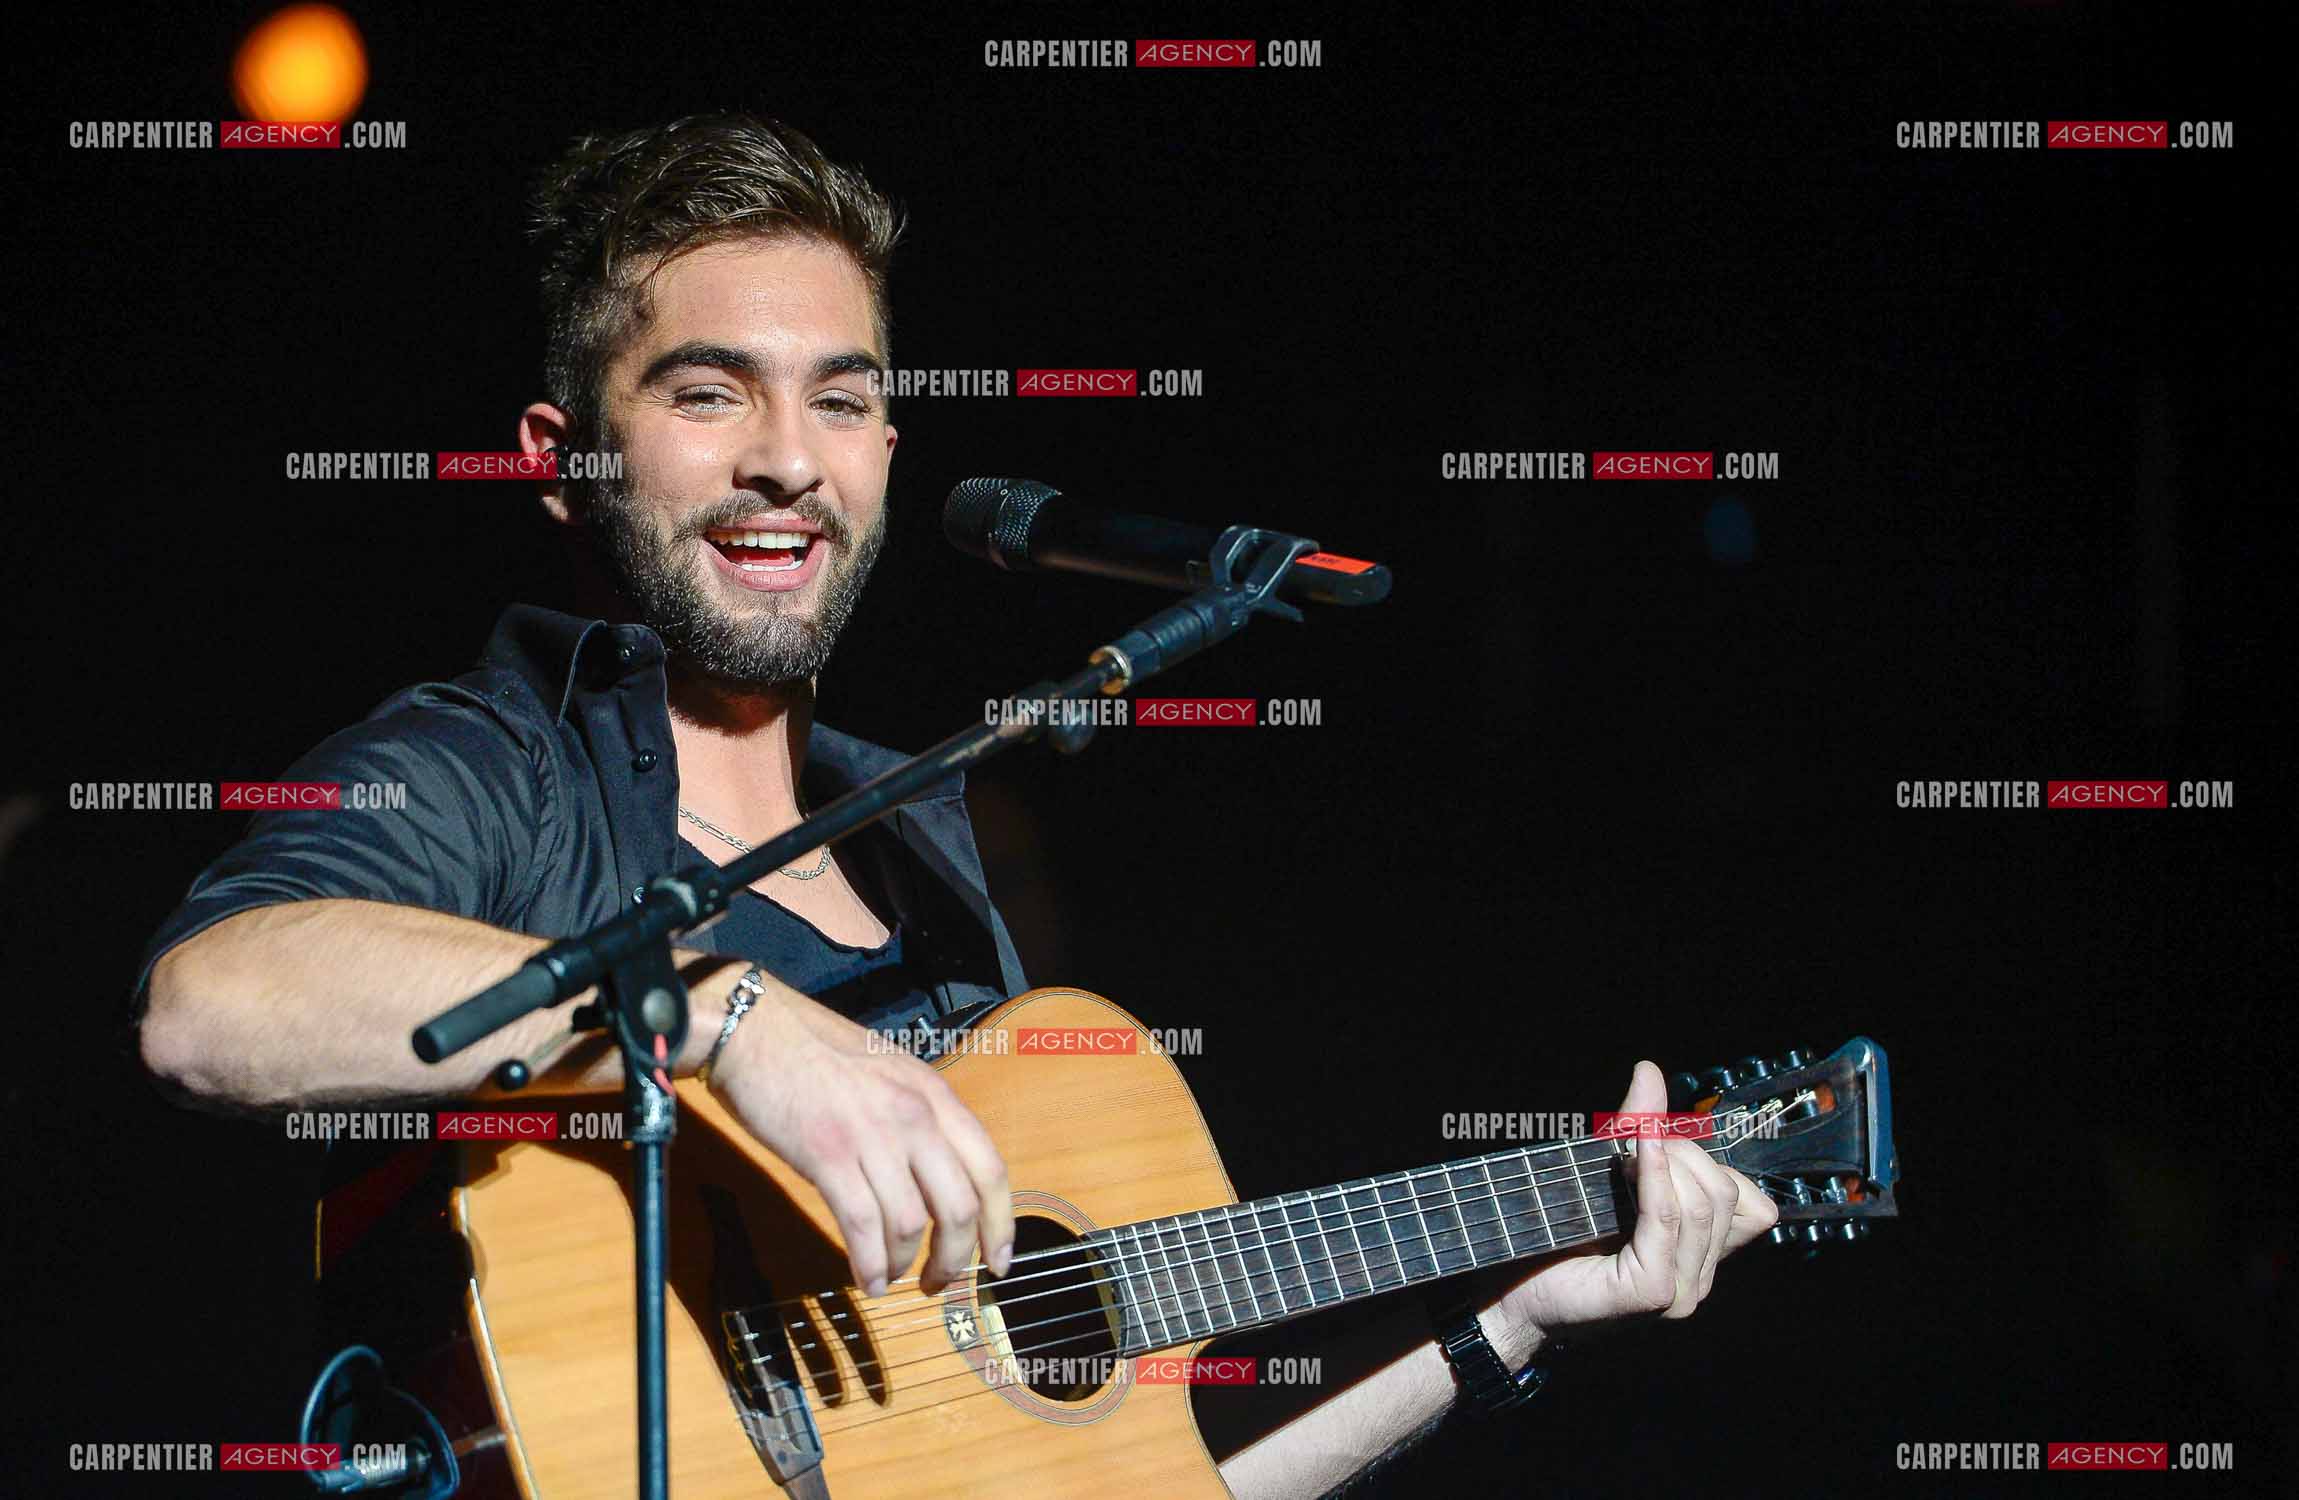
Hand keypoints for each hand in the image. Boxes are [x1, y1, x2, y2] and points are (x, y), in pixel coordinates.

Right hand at [709, 987, 1013, 1296]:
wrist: (757, 1031)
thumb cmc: (818, 1053)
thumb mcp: (890, 1074)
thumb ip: (921, 1119)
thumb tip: (940, 1181)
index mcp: (934, 1095)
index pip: (989, 1169)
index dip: (1000, 1224)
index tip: (997, 1261)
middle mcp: (914, 1115)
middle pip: (959, 1206)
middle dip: (954, 1258)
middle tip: (939, 1283)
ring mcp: (872, 1135)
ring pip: (911, 1223)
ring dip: (904, 1264)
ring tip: (891, 1279)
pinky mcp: (828, 1155)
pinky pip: (863, 1226)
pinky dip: (869, 1264)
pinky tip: (866, 1279)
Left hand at [1494, 1060, 1776, 1344]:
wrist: (1510, 1291)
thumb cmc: (1556, 1236)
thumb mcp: (1606, 1172)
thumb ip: (1636, 1126)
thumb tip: (1649, 1071)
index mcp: (1701, 1257)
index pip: (1753, 1206)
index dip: (1710, 1163)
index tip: (1658, 1144)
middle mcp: (1700, 1280)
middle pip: (1725, 1193)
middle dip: (1685, 1154)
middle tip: (1633, 1148)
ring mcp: (1681, 1292)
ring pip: (1703, 1203)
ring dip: (1665, 1164)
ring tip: (1622, 1161)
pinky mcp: (1653, 1291)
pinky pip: (1668, 1219)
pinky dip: (1655, 1177)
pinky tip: (1633, 1156)